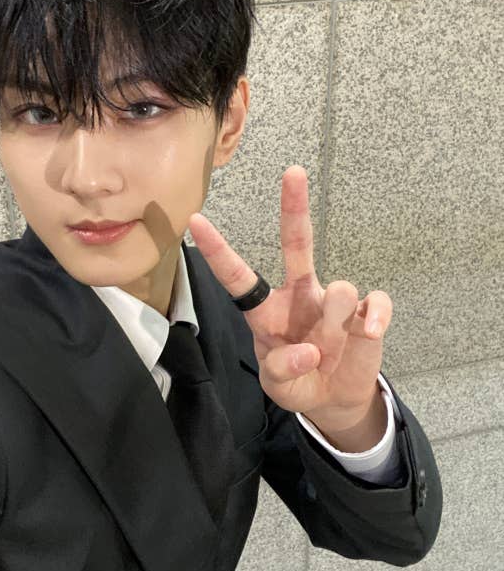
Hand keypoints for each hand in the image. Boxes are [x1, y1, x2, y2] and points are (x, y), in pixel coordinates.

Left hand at [187, 166, 391, 422]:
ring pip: (340, 289)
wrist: (335, 398)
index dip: (218, 251)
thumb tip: (310, 351)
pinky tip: (369, 333)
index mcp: (267, 312)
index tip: (195, 220)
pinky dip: (375, 317)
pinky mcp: (365, 313)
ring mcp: (334, 302)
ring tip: (328, 350)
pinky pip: (375, 302)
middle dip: (295, 207)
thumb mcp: (278, 387)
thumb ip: (282, 371)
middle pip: (297, 245)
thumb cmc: (297, 382)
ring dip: (335, 321)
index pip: (239, 279)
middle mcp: (299, 296)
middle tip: (292, 171)